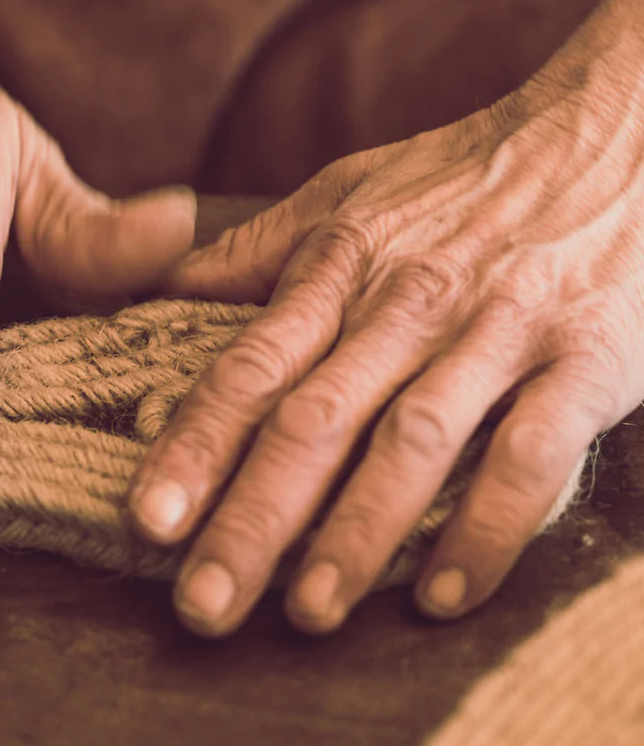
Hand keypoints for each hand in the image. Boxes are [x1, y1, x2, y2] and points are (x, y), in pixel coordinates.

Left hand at [129, 42, 643, 634]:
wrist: (617, 132)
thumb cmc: (465, 177)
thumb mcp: (348, 195)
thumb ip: (258, 250)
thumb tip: (166, 290)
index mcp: (341, 266)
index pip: (250, 367)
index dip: (194, 445)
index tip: (147, 520)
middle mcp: (409, 304)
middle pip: (314, 421)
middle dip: (253, 519)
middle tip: (204, 606)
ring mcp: (499, 331)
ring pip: (413, 442)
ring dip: (357, 533)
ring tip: (307, 613)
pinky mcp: (588, 358)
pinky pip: (532, 454)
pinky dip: (488, 526)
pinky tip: (443, 595)